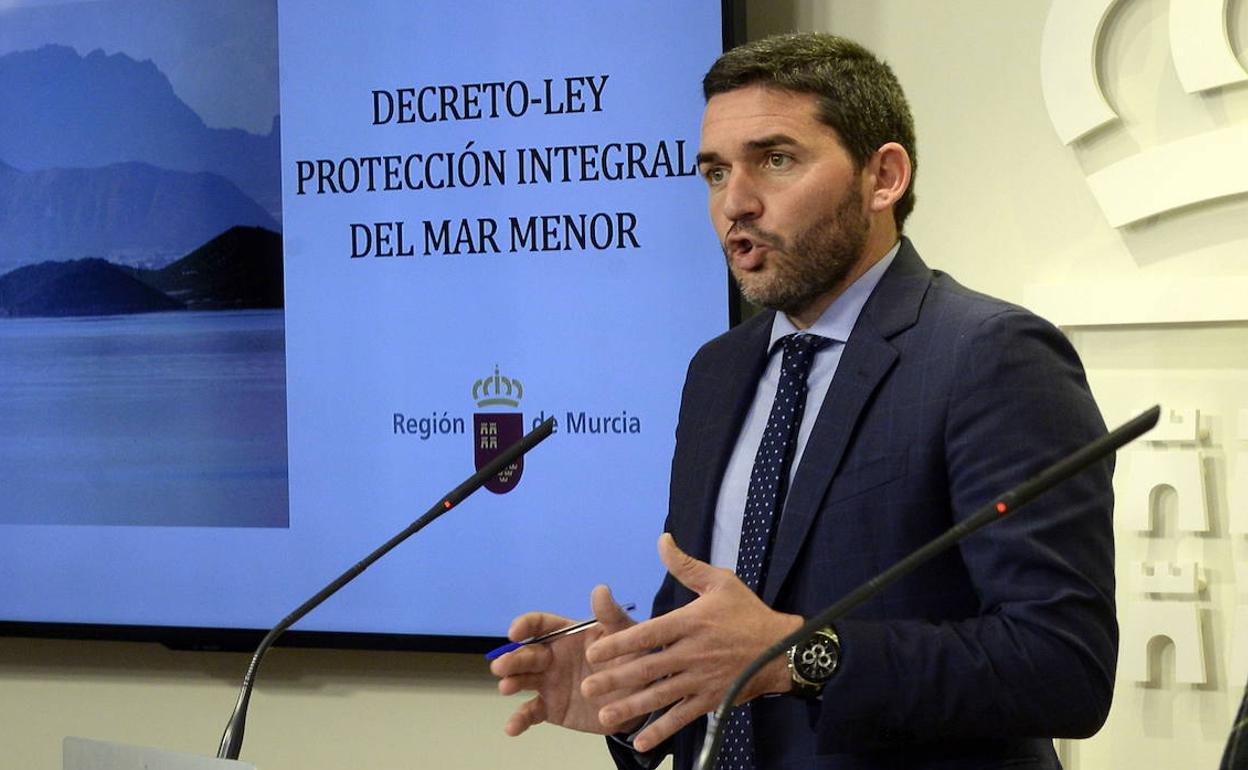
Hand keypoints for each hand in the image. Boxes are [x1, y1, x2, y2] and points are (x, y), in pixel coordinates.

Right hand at [490, 585, 638, 736]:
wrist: (639, 698)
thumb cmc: (630, 658)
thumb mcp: (625, 635)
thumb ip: (611, 615)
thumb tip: (600, 589)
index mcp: (565, 634)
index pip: (539, 625)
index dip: (524, 625)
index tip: (514, 633)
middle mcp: (552, 657)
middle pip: (526, 654)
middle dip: (512, 658)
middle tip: (502, 666)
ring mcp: (549, 683)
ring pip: (522, 680)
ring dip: (511, 682)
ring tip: (506, 687)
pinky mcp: (551, 708)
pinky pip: (531, 712)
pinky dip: (519, 720)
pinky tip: (511, 728)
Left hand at [580, 533, 802, 751]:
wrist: (783, 649)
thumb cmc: (747, 613)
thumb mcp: (719, 582)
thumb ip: (685, 566)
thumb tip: (662, 540)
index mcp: (691, 622)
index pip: (650, 634)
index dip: (620, 643)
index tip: (594, 651)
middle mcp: (693, 653)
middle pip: (649, 668)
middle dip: (616, 679)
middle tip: (587, 687)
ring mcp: (702, 679)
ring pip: (660, 695)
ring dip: (631, 706)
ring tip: (603, 715)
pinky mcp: (711, 700)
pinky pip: (682, 717)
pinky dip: (661, 731)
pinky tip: (641, 741)